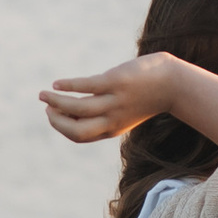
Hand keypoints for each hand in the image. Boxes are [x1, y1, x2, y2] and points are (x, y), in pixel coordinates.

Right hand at [40, 54, 173, 146]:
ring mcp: (113, 101)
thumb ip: (107, 113)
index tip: (53, 115)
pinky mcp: (115, 82)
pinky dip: (67, 86)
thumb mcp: (126, 110)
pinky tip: (57, 84)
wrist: (174, 83)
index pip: (80, 135)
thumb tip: (83, 108)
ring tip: (43, 94)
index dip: (62, 127)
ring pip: (76, 107)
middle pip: (75, 129)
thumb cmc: (148, 95)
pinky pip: (85, 86)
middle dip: (56, 122)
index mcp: (113, 128)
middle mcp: (112, 118)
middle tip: (46, 109)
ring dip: (55, 102)